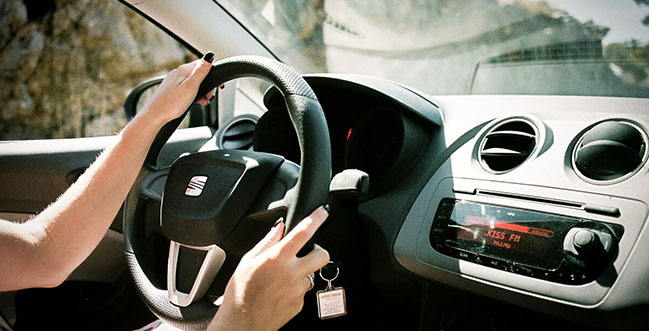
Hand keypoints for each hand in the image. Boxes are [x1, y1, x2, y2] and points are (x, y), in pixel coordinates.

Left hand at [138, 54, 215, 124]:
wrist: (155, 115)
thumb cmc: (172, 103)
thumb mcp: (191, 86)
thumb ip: (201, 71)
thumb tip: (209, 56)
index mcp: (184, 70)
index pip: (203, 64)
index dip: (213, 73)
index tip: (218, 85)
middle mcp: (178, 73)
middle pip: (199, 74)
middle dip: (207, 85)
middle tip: (209, 97)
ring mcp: (174, 81)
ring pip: (193, 82)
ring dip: (201, 91)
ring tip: (202, 102)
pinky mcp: (171, 89)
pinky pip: (187, 88)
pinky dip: (193, 94)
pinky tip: (193, 102)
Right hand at [209, 206, 329, 330]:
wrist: (242, 324)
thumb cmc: (240, 293)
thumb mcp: (247, 261)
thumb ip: (267, 242)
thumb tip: (279, 227)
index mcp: (278, 258)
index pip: (304, 232)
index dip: (317, 218)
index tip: (323, 211)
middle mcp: (292, 273)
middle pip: (322, 255)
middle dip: (319, 250)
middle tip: (307, 252)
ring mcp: (298, 290)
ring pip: (311, 274)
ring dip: (302, 272)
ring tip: (281, 279)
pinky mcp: (300, 304)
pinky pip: (303, 291)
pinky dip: (295, 288)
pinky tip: (279, 292)